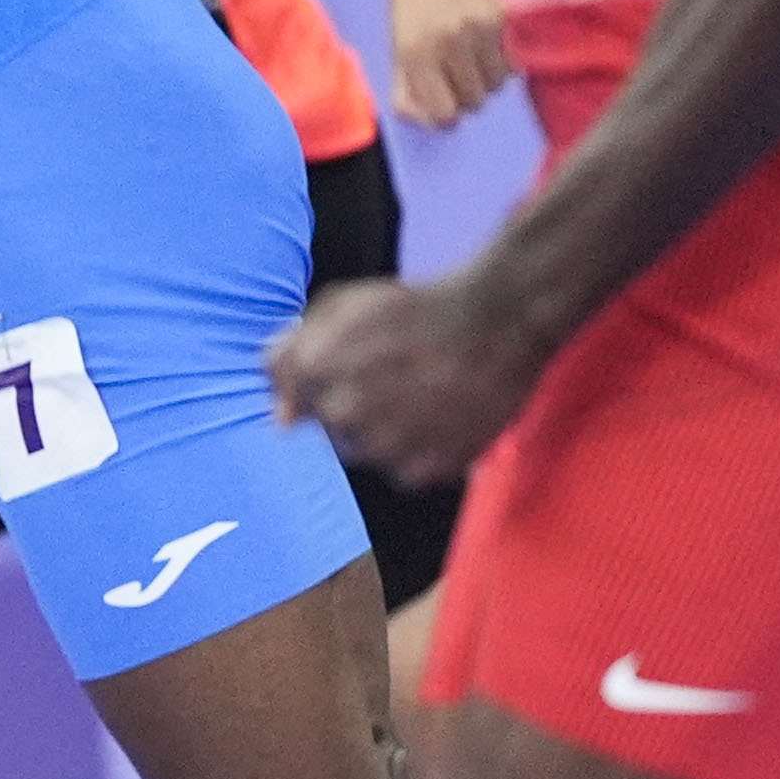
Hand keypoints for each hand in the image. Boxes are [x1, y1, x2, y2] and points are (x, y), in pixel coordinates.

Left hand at [265, 272, 538, 482]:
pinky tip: (443, 417)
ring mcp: (383, 445)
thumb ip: (292, 353)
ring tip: (423, 395)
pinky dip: (420, 451)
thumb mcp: (343, 306)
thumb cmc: (420, 308)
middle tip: (399, 378)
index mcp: (313, 369)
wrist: (502, 320)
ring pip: (365, 453)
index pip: (289, 400)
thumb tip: (277, 413)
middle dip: (353, 407)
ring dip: (386, 433)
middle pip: (330, 428)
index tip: (358, 366)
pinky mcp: (423, 470)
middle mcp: (341, 412)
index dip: (321, 383)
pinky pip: (403, 473)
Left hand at [391, 0, 515, 126]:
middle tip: (456, 65)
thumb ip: (404, 72)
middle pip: (473, 101)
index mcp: (414, 45)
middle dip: (464, 90)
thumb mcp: (398, 20)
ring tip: (474, 44)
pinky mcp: (514, 14)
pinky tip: (493, 33)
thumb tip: (415, 115)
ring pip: (497, 82)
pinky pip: (516, 58)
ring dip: (487, 73)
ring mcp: (486, 28)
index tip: (441, 99)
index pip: (441, 113)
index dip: (442, 111)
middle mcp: (451, 41)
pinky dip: (507, 55)